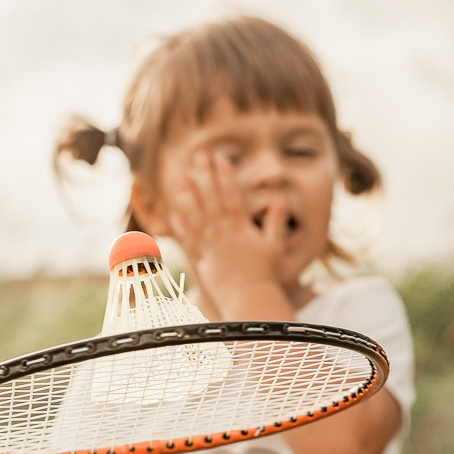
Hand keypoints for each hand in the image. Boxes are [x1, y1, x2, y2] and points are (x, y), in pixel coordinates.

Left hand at [169, 151, 287, 310]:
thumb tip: (279, 201)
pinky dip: (182, 227)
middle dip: (206, 176)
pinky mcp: (202, 260)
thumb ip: (275, 223)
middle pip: (213, 200)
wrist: (249, 298)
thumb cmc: (265, 274)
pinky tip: (174, 212)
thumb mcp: (274, 246)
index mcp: (241, 229)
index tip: (221, 158)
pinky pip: (190, 241)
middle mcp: (224, 234)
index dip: (227, 176)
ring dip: (188, 195)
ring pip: (197, 216)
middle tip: (199, 155)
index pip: (233, 196)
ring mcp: (211, 246)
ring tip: (180, 177)